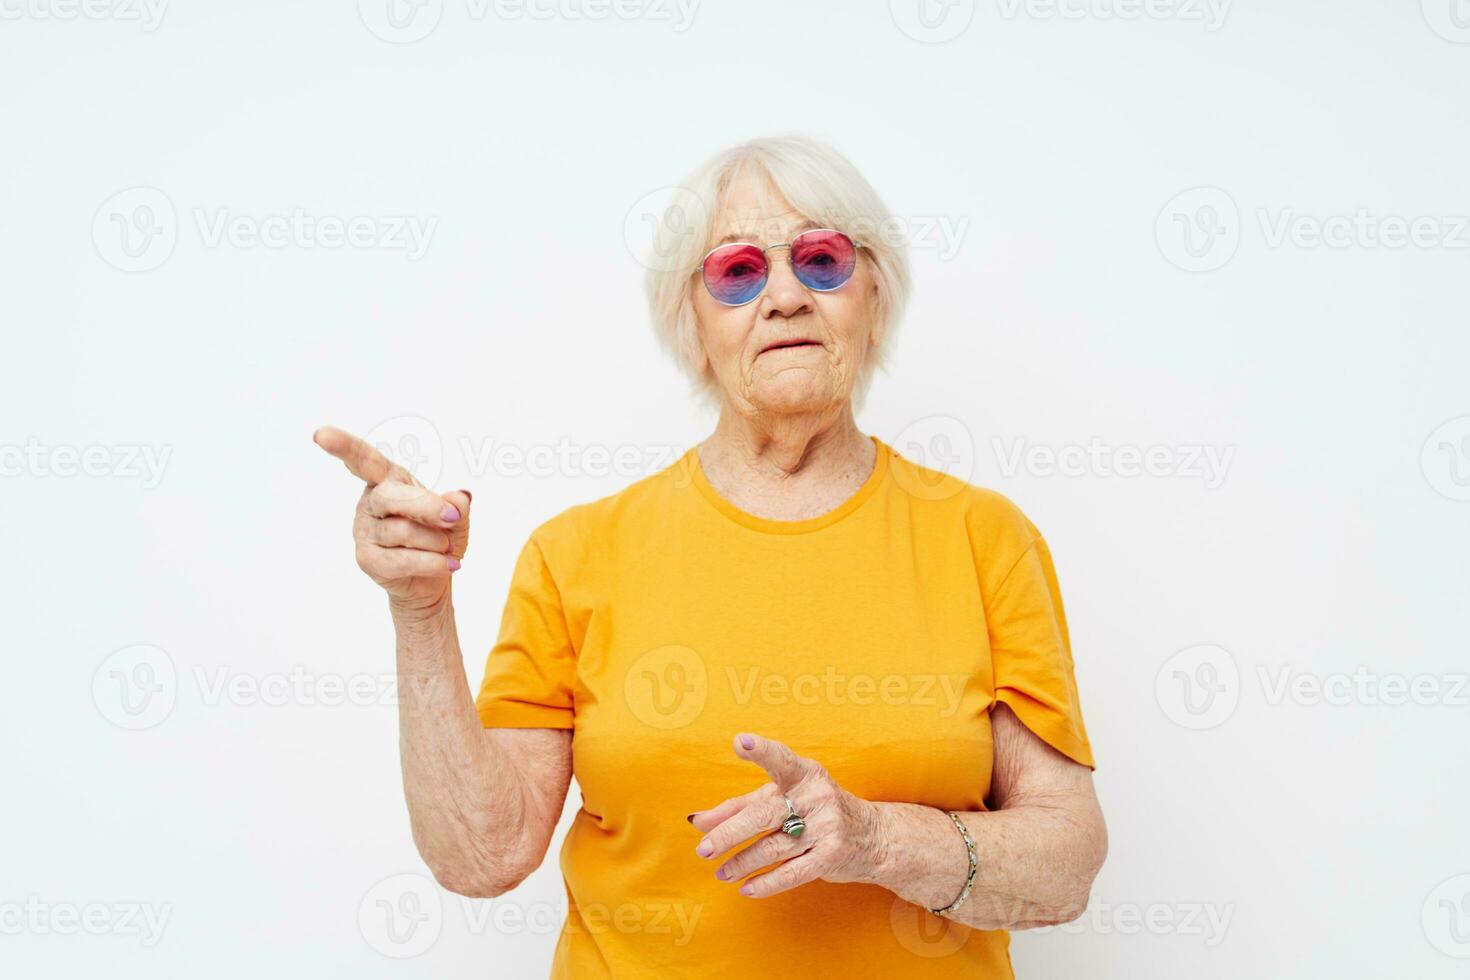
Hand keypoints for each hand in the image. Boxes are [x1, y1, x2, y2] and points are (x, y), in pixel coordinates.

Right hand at [313, 426, 470, 616]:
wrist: (433, 577)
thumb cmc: (439, 535)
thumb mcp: (456, 516)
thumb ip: (457, 505)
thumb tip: (461, 499)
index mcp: (388, 479)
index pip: (363, 459)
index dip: (343, 446)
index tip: (321, 435)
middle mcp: (371, 502)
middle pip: (390, 497)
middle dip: (427, 507)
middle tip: (453, 518)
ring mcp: (364, 530)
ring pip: (403, 531)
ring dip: (436, 541)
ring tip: (446, 547)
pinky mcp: (367, 559)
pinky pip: (401, 560)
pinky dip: (431, 563)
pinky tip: (448, 564)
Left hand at [689, 733, 888, 898]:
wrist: (873, 837)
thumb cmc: (816, 811)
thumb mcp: (782, 799)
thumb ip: (739, 807)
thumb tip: (697, 821)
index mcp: (804, 774)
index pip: (779, 759)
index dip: (761, 751)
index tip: (739, 742)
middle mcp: (817, 796)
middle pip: (764, 814)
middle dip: (730, 833)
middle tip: (703, 849)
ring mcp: (827, 826)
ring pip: (774, 847)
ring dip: (742, 863)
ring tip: (721, 872)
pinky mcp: (832, 855)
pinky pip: (793, 872)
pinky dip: (767, 882)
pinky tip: (747, 889)